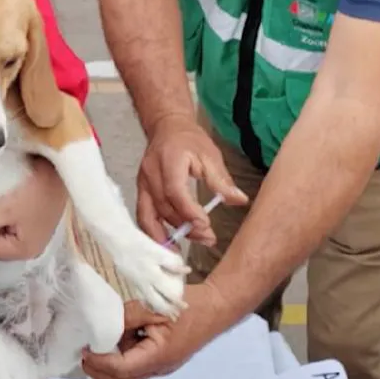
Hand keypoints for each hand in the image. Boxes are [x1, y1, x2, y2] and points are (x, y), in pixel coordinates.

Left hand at [0, 157, 67, 259]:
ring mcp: (37, 236)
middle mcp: (32, 249)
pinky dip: (6, 215)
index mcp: (23, 250)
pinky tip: (6, 201)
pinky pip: (14, 225)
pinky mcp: (39, 222)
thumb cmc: (32, 189)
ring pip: (4, 233)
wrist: (58, 167)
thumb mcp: (3, 209)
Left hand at [82, 283, 230, 378]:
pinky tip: (123, 333)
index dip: (98, 361)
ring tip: (105, 336)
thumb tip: (106, 325)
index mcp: (158, 356)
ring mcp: (161, 365)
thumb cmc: (190, 306)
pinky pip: (136, 362)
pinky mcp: (162, 358)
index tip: (84, 348)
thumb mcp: (154, 307)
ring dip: (111, 360)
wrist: (217, 306)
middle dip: (99, 370)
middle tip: (85, 351)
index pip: (120, 368)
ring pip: (127, 374)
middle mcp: (159, 367)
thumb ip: (128, 316)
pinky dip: (123, 352)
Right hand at [137, 114, 246, 245]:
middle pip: (164, 208)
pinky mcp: (140, 191)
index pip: (175, 191)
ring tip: (184, 251)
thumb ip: (221, 180)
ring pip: (149, 216)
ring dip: (166, 236)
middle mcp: (150, 174)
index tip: (206, 225)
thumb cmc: (189, 140)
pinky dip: (154, 232)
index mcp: (168, 161)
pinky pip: (143, 216)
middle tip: (207, 238)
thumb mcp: (210, 155)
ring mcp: (142, 183)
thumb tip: (239, 200)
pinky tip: (168, 244)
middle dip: (184, 227)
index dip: (189, 211)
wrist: (167, 127)